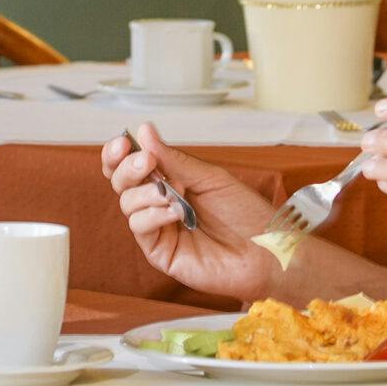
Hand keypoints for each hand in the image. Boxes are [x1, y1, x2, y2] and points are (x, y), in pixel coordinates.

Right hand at [100, 125, 278, 302]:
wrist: (267, 249)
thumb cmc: (245, 214)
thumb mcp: (210, 178)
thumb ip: (175, 160)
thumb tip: (144, 132)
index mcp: (169, 182)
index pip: (131, 166)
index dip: (119, 154)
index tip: (124, 143)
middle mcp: (159, 205)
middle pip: (121, 183)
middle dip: (128, 168)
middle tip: (147, 162)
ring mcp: (159, 229)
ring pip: (127, 204)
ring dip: (147, 192)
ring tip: (175, 192)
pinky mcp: (161, 253)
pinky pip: (141, 228)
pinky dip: (154, 214)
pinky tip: (175, 211)